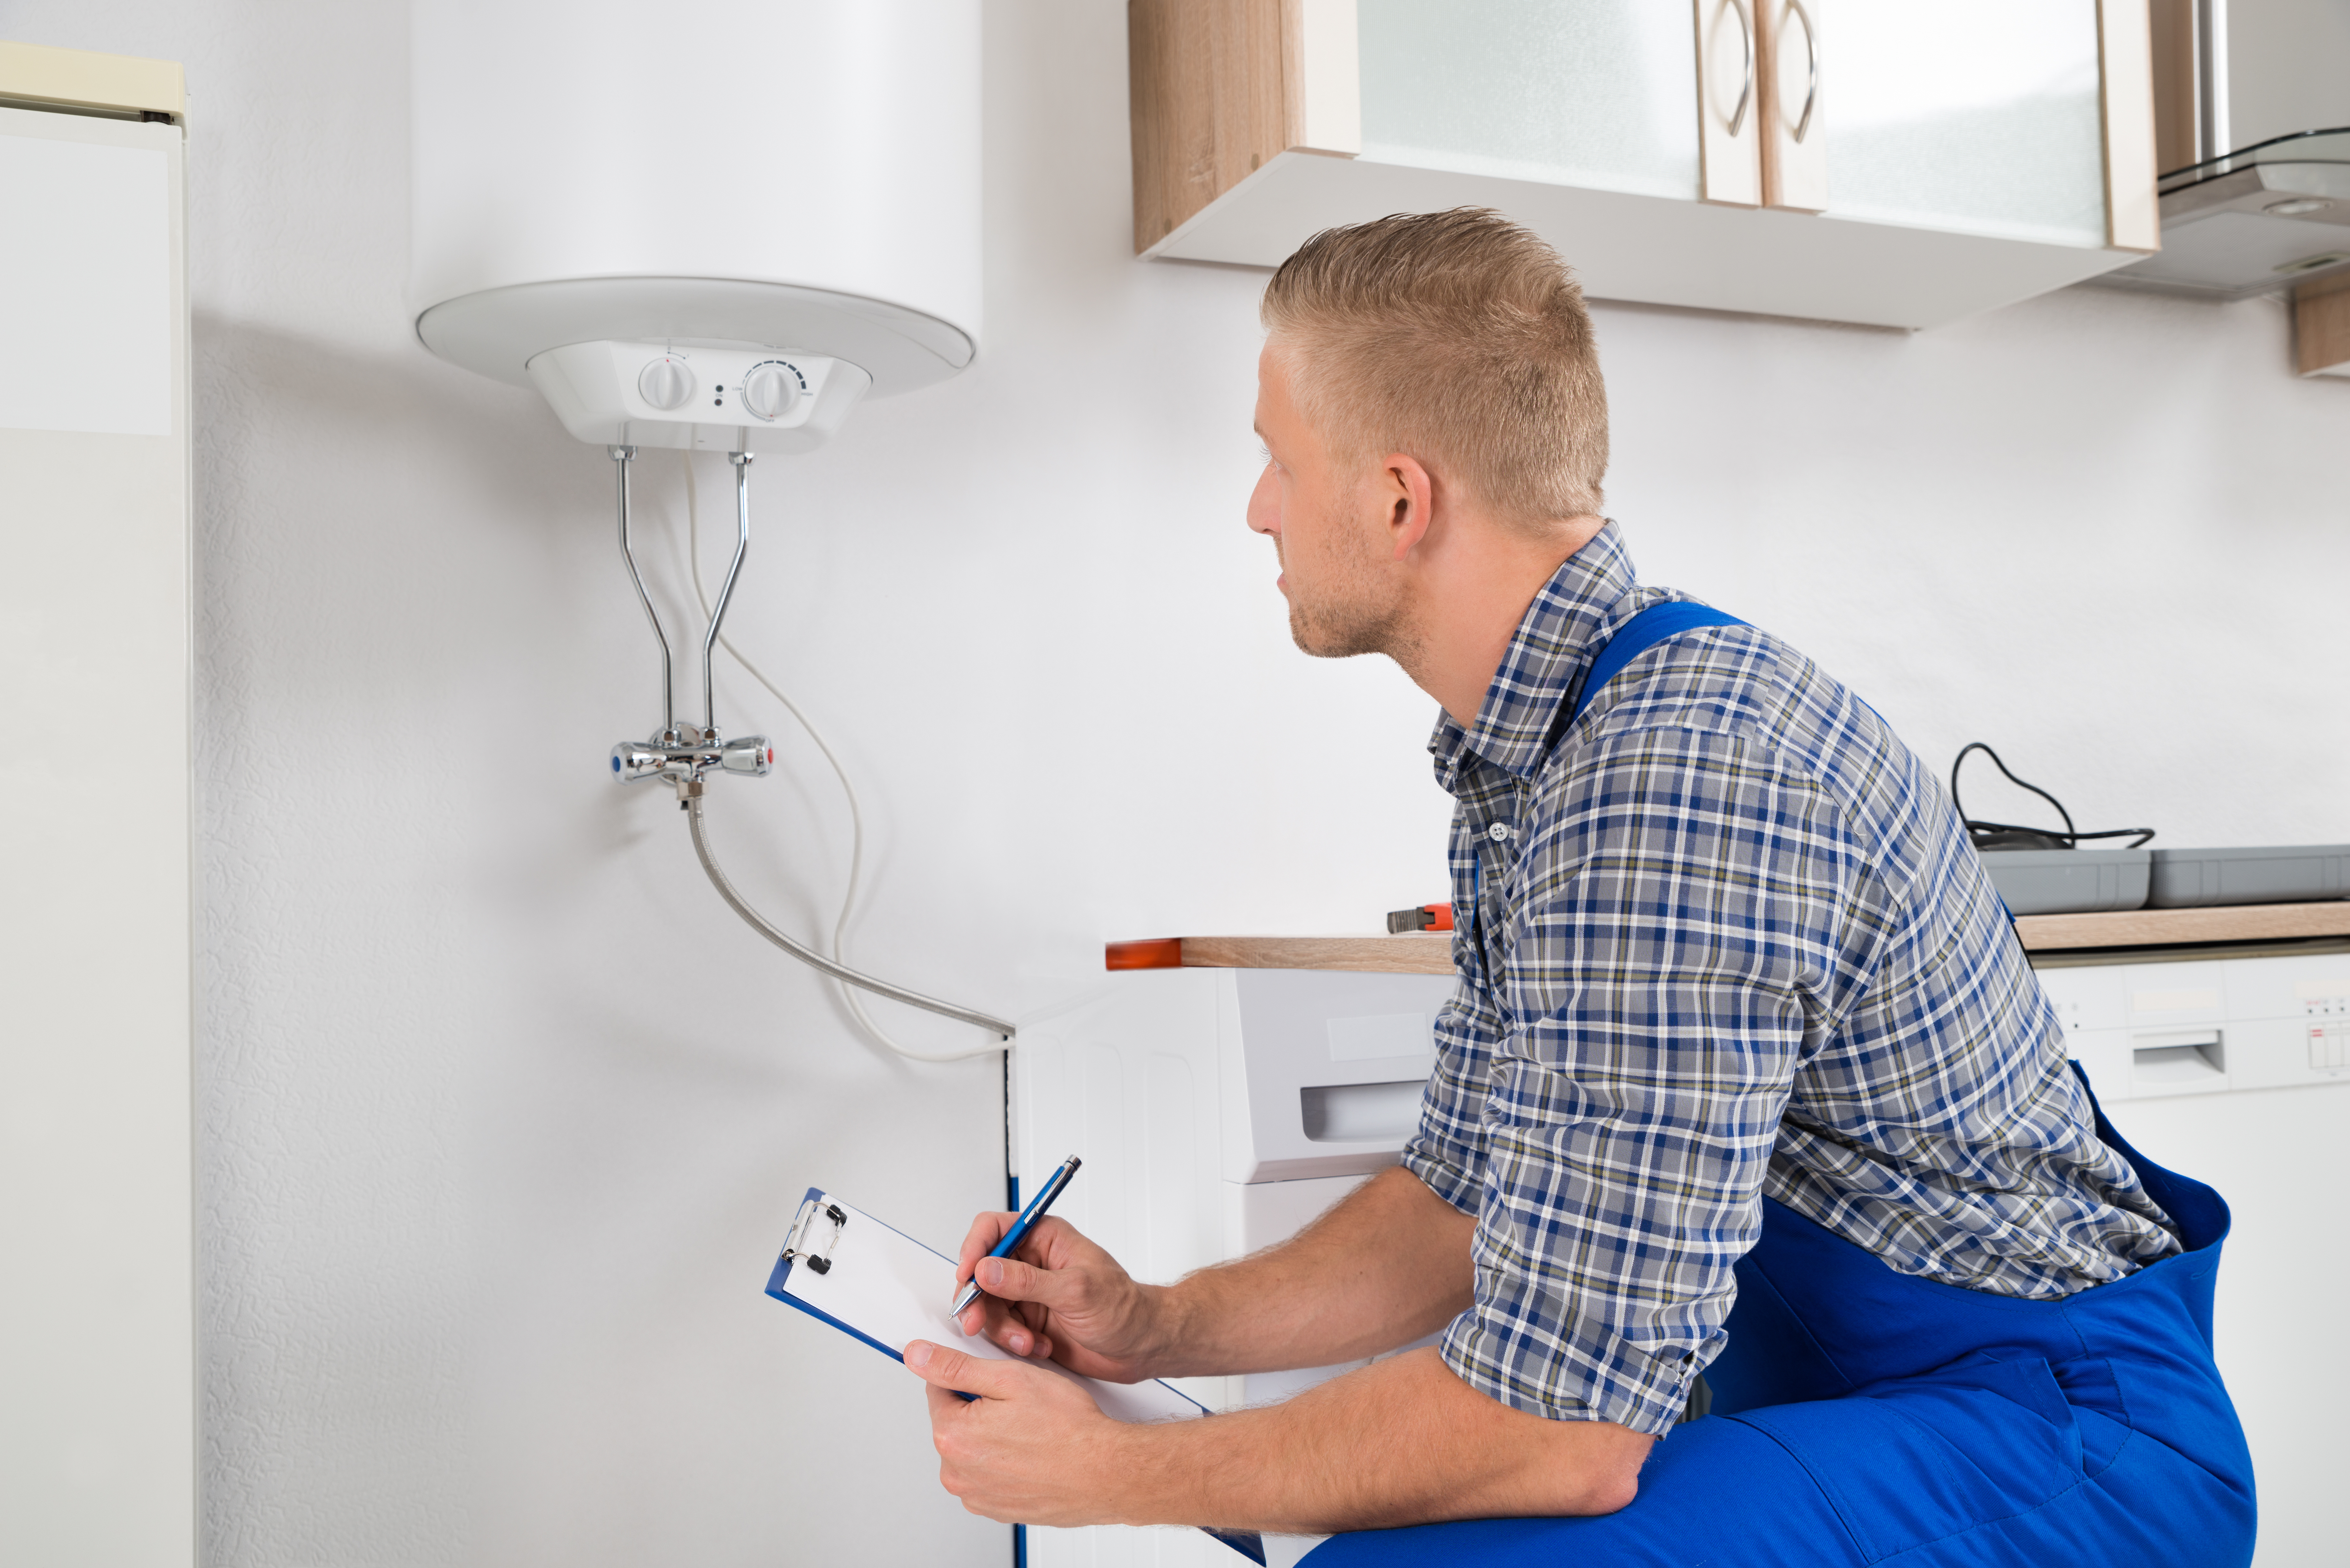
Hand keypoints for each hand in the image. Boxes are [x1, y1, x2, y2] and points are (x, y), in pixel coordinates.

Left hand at [905, 1339, 1137, 1526]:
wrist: (1105, 1473)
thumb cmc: (1068, 1429)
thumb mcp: (1010, 1379)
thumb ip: (956, 1367)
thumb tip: (918, 1356)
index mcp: (952, 1436)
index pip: (939, 1388)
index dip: (971, 1375)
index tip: (997, 1380)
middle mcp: (956, 1473)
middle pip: (956, 1421)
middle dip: (982, 1408)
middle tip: (1021, 1406)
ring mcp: (977, 1496)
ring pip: (974, 1449)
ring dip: (994, 1437)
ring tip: (1031, 1431)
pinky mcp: (996, 1509)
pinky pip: (990, 1475)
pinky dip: (1006, 1463)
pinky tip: (1033, 1453)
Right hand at [949, 1212, 1164, 1381]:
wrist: (1141, 1347)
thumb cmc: (1124, 1309)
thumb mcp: (1076, 1290)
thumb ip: (1028, 1281)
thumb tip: (987, 1269)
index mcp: (1046, 1239)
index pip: (994, 1229)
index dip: (974, 1248)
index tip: (968, 1275)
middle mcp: (1032, 1263)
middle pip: (982, 1271)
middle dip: (978, 1298)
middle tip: (975, 1321)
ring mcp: (1029, 1294)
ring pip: (989, 1305)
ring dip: (1000, 1327)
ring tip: (1026, 1342)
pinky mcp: (1029, 1322)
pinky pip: (1001, 1329)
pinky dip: (1014, 1342)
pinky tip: (1039, 1347)